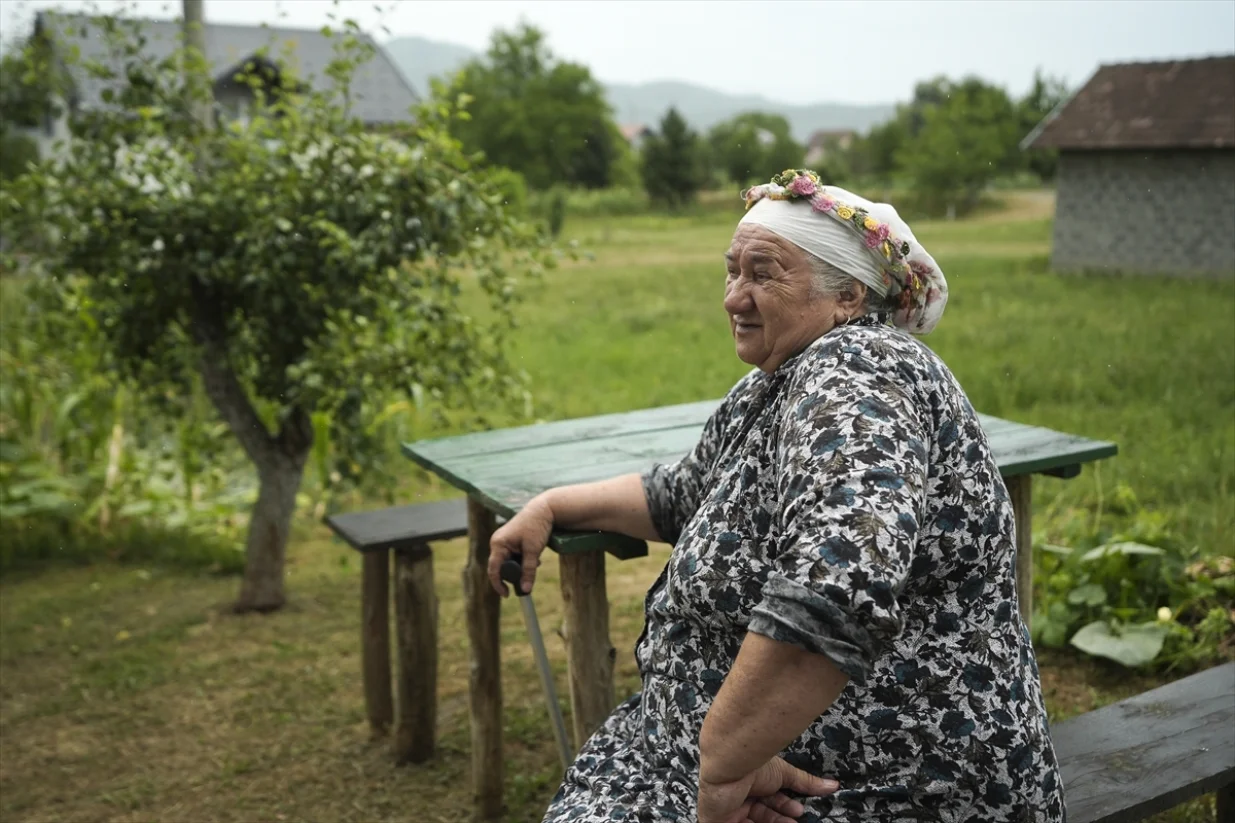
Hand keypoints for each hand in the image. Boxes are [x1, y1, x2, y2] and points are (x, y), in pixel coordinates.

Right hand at [487, 496, 553, 596]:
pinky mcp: (510, 541)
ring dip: (520, 566)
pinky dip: (522, 560)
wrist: (544, 509)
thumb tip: (526, 590)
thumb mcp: (533, 550)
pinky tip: (533, 556)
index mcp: (498, 544)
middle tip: (528, 576)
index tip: (507, 595)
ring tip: (535, 561)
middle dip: (514, 573)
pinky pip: (512, 556)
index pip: (494, 570)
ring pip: (508, 562)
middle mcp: (497, 542)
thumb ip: (529, 571)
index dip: (499, 584)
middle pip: (501, 567)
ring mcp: (503, 541)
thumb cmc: (537, 527)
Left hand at [697, 756, 838, 822]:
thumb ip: (806, 783)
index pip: (770, 801)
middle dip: (779, 820)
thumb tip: (834, 785)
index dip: (785, 807)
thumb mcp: (784, 774)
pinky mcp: (716, 822)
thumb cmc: (753, 764)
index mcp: (750, 785)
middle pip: (762, 815)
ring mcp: (727, 811)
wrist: (730, 765)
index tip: (800, 812)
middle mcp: (738, 798)